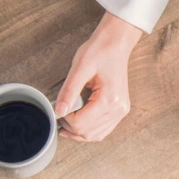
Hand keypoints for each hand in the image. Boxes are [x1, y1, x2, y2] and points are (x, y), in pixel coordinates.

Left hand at [56, 13, 142, 141]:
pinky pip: (103, 130)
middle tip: (59, 115)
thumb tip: (59, 111)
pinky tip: (78, 123)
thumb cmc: (100, 51)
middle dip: (70, 128)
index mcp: (110, 99)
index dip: (65, 120)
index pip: (82, 123)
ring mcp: (120, 111)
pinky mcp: (119, 109)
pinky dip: (89, 130)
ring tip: (66, 122)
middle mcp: (118, 109)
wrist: (116, 43)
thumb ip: (68, 91)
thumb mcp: (79, 68)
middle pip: (88, 133)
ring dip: (79, 132)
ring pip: (96, 136)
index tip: (58, 108)